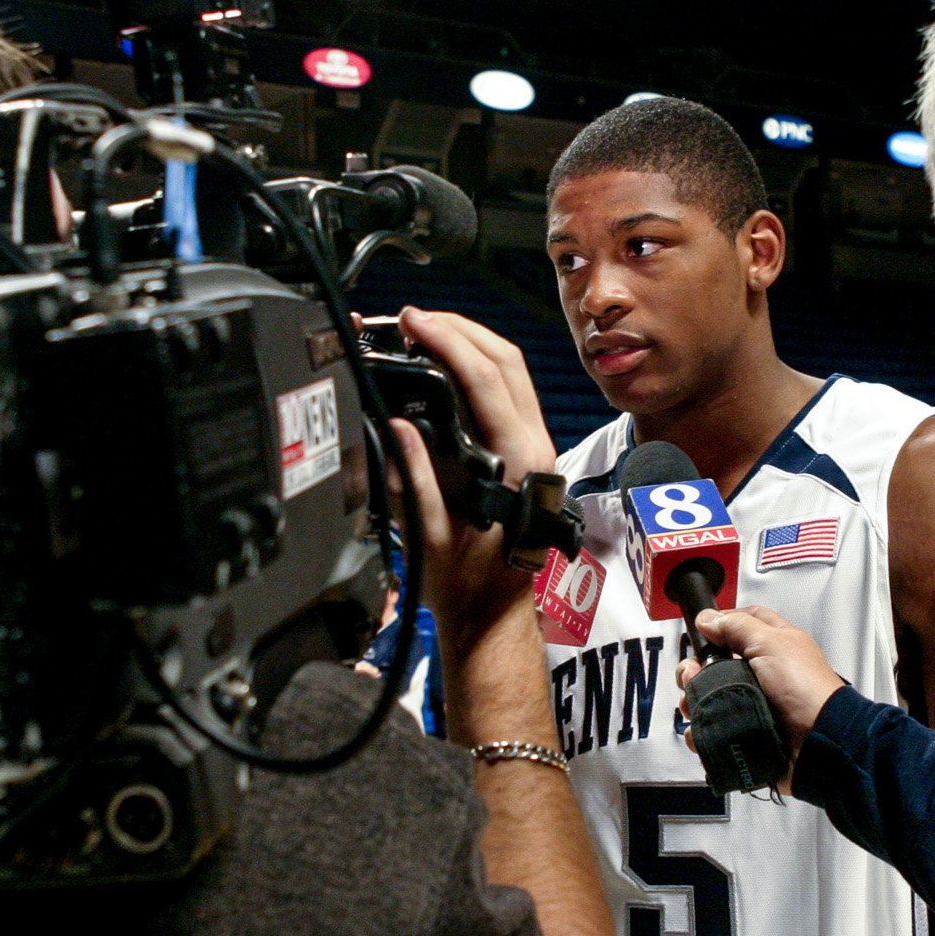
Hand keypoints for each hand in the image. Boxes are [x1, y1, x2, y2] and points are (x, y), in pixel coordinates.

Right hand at [386, 305, 557, 640]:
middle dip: (458, 327)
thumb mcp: (427, 535)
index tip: (411, 321)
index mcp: (516, 464)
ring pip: (511, 370)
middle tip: (411, 317)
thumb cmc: (465, 587)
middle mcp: (536, 449)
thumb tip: (397, 423)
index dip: (446, 340)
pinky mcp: (527, 452)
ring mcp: (537, 448)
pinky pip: (508, 391)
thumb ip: (412, 477)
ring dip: (469, 341)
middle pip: (505, 360)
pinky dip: (476, 365)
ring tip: (424, 330)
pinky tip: (445, 363)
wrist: (493, 617)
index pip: (484, 379)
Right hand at [675, 606, 846, 792]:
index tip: (701, 631)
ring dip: (693, 698)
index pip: (743, 622)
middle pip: (716, 661)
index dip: (721, 623)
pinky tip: (700, 728)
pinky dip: (701, 729)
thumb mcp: (772, 643)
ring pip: (709, 695)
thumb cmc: (805, 689)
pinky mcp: (744, 730)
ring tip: (694, 704)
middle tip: (692, 675)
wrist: (817, 741)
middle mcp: (761, 672)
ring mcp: (752, 702)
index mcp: (774, 645)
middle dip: (695, 668)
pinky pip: (713, 727)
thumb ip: (737, 626)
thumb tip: (708, 618)